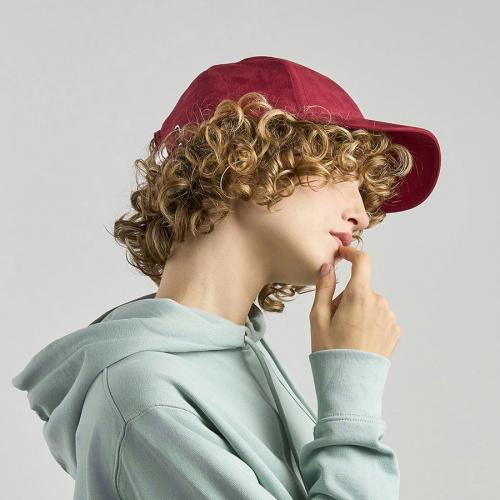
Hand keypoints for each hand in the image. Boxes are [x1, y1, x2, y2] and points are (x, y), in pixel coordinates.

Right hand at [309, 245, 400, 359]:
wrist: (350, 384)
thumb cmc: (330, 352)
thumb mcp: (318, 317)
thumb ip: (324, 287)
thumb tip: (328, 267)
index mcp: (359, 296)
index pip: (362, 262)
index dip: (352, 254)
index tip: (343, 254)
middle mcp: (379, 303)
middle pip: (361, 288)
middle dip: (348, 298)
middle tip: (335, 321)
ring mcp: (390, 318)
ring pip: (370, 304)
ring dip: (359, 311)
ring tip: (348, 335)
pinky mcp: (395, 331)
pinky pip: (380, 317)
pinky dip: (370, 322)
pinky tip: (360, 340)